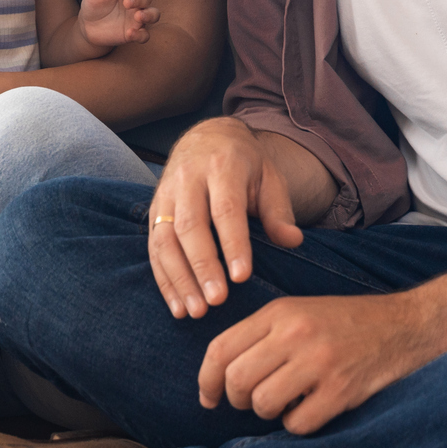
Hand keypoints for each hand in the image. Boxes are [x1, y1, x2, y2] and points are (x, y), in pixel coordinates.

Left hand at [77, 0, 157, 46]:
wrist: (88, 26)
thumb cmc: (95, 4)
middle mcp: (137, 2)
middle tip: (126, 3)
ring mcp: (137, 18)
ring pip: (154, 15)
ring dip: (149, 15)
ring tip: (138, 16)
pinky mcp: (134, 33)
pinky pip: (145, 35)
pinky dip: (140, 35)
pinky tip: (130, 33)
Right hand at [148, 118, 304, 318]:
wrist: (207, 137)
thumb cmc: (245, 164)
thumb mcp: (269, 178)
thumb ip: (278, 211)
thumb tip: (293, 241)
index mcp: (222, 167)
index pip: (225, 209)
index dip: (232, 244)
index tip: (241, 277)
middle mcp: (188, 179)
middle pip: (190, 226)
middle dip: (202, 266)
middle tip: (217, 301)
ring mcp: (166, 194)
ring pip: (165, 239)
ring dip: (179, 279)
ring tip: (196, 310)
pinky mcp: (154, 210)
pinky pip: (153, 248)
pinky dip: (164, 279)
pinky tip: (177, 306)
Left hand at [198, 292, 436, 434]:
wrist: (405, 325)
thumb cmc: (345, 323)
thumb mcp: (298, 312)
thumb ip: (260, 336)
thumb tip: (220, 377)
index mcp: (279, 312)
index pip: (220, 349)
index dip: (206, 380)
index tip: (208, 399)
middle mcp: (295, 333)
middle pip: (237, 381)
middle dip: (237, 400)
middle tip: (252, 402)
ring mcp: (319, 362)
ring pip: (263, 404)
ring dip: (269, 412)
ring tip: (288, 401)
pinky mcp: (341, 390)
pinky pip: (297, 423)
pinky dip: (298, 424)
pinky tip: (312, 409)